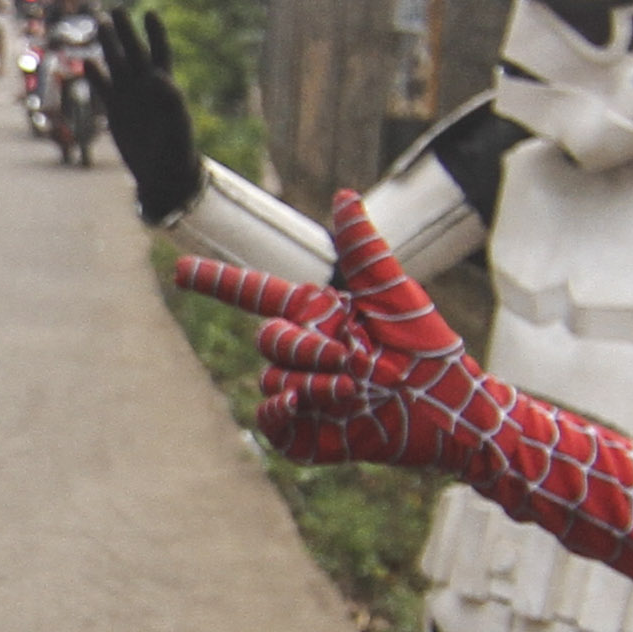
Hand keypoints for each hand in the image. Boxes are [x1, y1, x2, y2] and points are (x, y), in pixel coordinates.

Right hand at [97, 8, 200, 222]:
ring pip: (116, 64)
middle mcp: (145, 86)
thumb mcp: (178, 125)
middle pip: (134, 52)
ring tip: (100, 23)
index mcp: (165, 86)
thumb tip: (157, 76)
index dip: (155, 34)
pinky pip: (103, 88)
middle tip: (116, 9)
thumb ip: (171, 99)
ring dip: (108, 45)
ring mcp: (129, 97)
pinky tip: (86, 62)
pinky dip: (95, 76)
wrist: (162, 175)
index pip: (159, 53)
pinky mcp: (115, 111)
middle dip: (125, 31)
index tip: (149, 13)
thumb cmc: (178, 151)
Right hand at [178, 193, 478, 467]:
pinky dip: (279, 412)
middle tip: (351, 357)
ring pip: (274, 380)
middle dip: (304, 347)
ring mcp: (301, 394)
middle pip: (268, 341)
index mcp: (316, 314)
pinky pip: (270, 421)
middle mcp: (303, 352)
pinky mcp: (305, 435)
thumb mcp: (396, 294)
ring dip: (312, 383)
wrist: (453, 410)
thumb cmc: (430, 348)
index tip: (179, 269)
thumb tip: (345, 196)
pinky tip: (302, 405)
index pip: (255, 294)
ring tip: (356, 388)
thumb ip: (364, 249)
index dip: (217, 281)